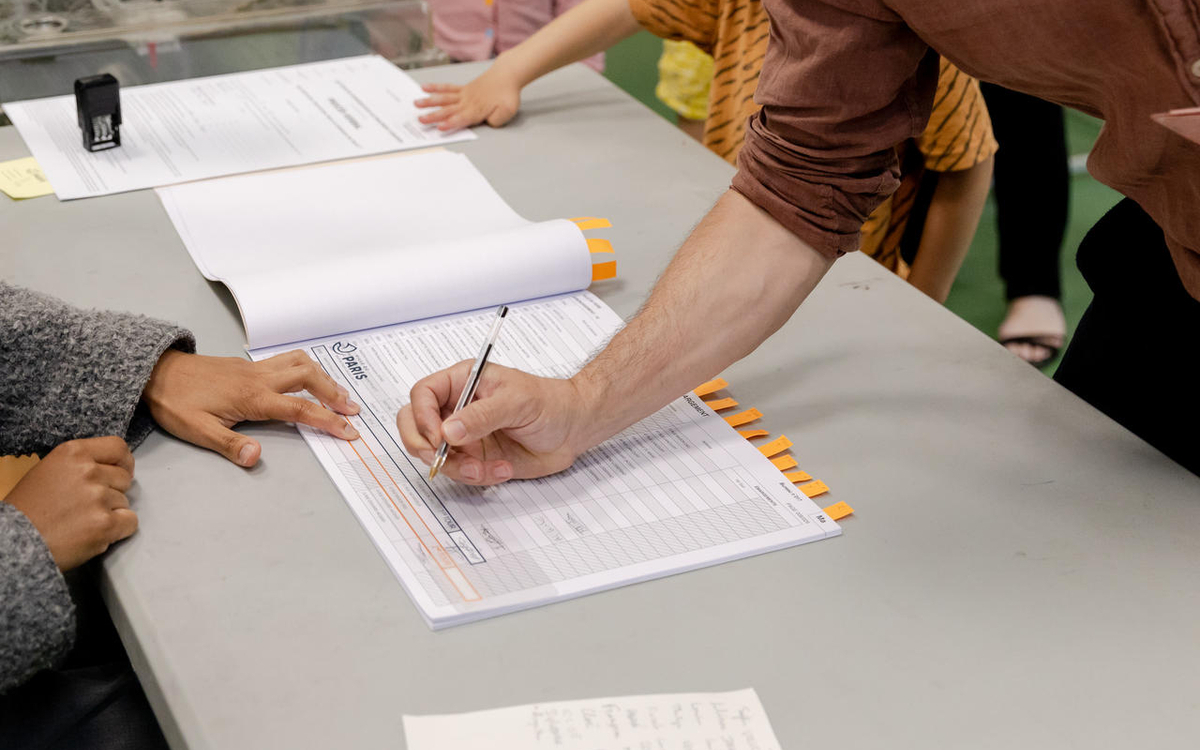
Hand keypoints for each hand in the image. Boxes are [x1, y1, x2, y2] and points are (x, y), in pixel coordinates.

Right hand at [5, 437, 136, 570]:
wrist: (15, 540)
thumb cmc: (28, 509)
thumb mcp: (49, 470)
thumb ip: (80, 465)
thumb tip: (110, 469)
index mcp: (73, 453)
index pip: (118, 447)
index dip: (124, 463)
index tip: (122, 473)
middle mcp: (88, 471)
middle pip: (124, 479)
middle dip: (112, 492)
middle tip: (88, 506)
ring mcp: (98, 497)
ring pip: (125, 502)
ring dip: (111, 513)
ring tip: (82, 522)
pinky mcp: (105, 524)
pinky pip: (130, 522)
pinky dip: (119, 530)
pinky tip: (96, 533)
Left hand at [143, 350, 360, 466]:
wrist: (155, 372)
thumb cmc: (175, 403)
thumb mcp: (198, 431)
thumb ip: (231, 445)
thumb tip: (257, 458)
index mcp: (252, 398)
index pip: (300, 409)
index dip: (328, 420)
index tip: (348, 431)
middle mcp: (259, 378)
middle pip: (309, 378)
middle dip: (335, 394)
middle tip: (353, 411)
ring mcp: (254, 368)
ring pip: (300, 362)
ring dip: (323, 376)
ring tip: (338, 393)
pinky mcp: (247, 365)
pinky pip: (287, 360)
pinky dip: (307, 368)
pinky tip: (308, 377)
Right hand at [397, 362, 590, 484]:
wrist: (573, 429)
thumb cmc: (550, 403)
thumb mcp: (517, 402)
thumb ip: (482, 415)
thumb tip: (449, 430)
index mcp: (462, 382)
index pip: (422, 394)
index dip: (422, 416)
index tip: (437, 435)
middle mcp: (457, 408)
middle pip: (414, 425)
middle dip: (422, 446)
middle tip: (439, 458)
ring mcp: (464, 435)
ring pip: (435, 455)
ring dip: (456, 468)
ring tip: (484, 468)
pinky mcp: (475, 458)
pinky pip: (459, 473)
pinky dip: (477, 476)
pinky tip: (502, 469)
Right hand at [414, 67, 521, 131]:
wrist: (508, 75)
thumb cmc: (508, 95)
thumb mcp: (507, 112)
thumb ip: (496, 120)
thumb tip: (487, 122)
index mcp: (477, 110)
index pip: (461, 119)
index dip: (450, 124)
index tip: (439, 127)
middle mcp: (467, 102)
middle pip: (448, 110)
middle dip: (434, 116)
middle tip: (421, 120)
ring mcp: (464, 94)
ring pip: (444, 98)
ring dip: (429, 102)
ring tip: (416, 104)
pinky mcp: (463, 88)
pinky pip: (447, 87)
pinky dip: (436, 87)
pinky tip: (424, 88)